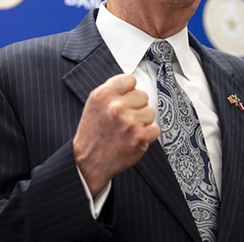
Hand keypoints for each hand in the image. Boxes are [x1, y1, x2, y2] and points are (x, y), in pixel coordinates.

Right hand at [73, 74, 159, 194]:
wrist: (88, 163)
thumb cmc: (92, 134)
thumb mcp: (94, 105)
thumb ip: (112, 91)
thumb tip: (132, 84)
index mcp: (103, 95)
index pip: (130, 80)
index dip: (128, 91)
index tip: (124, 100)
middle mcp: (116, 107)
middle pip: (143, 96)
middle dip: (136, 107)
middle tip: (124, 119)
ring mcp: (129, 122)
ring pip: (150, 112)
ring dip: (142, 121)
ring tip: (128, 129)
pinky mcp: (139, 137)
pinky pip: (155, 128)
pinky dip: (148, 135)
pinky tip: (134, 138)